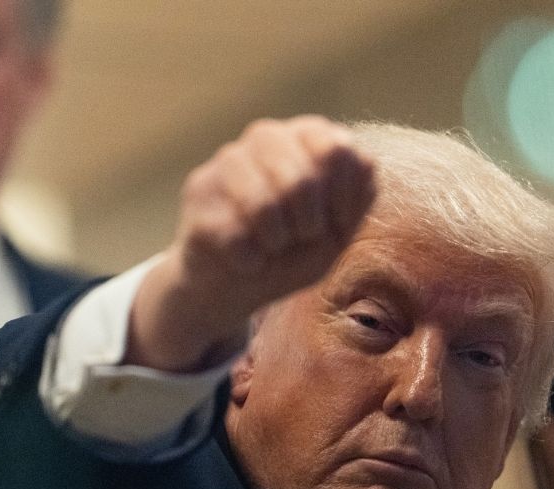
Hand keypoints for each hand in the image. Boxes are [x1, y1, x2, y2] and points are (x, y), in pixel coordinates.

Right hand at [128, 116, 376, 371]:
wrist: (235, 286)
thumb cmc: (292, 254)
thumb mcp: (337, 233)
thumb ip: (356, 196)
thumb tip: (349, 158)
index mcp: (308, 138)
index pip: (337, 150)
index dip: (344, 198)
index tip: (338, 225)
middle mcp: (268, 136)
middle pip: (303, 179)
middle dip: (309, 225)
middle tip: (301, 238)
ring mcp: (229, 159)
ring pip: (264, 204)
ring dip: (277, 241)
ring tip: (272, 246)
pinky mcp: (198, 189)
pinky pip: (235, 234)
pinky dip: (250, 260)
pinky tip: (245, 257)